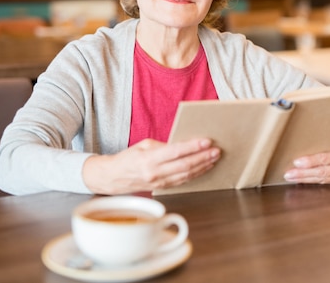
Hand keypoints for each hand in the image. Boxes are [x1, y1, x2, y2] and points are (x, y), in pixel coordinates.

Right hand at [82, 138, 220, 194]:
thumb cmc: (128, 158)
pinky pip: (183, 181)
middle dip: (203, 157)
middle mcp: (155, 173)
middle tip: (216, 151)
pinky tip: (204, 168)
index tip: (206, 141)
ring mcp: (159, 183)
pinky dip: (196, 174)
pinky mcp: (163, 188)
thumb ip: (164, 145)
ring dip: (202, 166)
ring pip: (186, 175)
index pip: (175, 152)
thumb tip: (184, 145)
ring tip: (214, 158)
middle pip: (185, 165)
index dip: (192, 147)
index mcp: (149, 159)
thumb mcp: (144, 145)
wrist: (113, 178)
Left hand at [283, 127, 329, 183]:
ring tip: (292, 178)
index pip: (326, 158)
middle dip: (303, 174)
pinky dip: (314, 181)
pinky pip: (327, 182)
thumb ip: (329, 144)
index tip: (297, 162)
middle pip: (322, 171)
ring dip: (305, 179)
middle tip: (289, 174)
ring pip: (322, 179)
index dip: (310, 161)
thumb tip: (308, 146)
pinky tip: (303, 180)